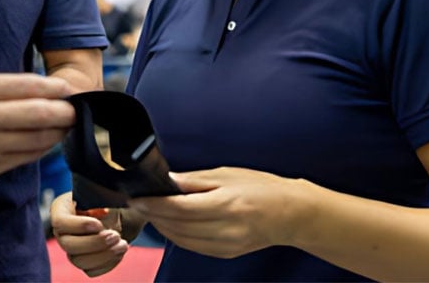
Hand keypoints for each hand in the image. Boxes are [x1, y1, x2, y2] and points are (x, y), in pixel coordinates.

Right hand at [0, 72, 73, 192]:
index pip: (30, 84)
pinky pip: (27, 157)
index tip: (69, 90)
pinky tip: (44, 143)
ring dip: (57, 133)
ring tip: (63, 127)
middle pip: (42, 112)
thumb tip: (44, 91)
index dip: (56, 89)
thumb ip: (2, 89)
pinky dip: (41, 149)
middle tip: (75, 111)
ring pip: (39, 138)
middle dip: (66, 112)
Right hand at [49, 192, 128, 276]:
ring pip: (79, 261)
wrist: (126, 210)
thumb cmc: (113, 198)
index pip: (60, 222)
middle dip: (93, 243)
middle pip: (68, 245)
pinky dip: (108, 263)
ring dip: (103, 255)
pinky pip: (91, 270)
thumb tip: (104, 209)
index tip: (99, 224)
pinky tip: (120, 251)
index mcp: (62, 209)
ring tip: (122, 244)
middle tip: (115, 235)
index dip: (78, 226)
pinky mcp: (86, 261)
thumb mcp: (106, 194)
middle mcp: (64, 230)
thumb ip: (100, 198)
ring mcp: (73, 248)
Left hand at [130, 167, 304, 258]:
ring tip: (150, 213)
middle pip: (177, 225)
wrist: (290, 213)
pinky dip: (177, 236)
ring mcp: (226, 244)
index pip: (179, 208)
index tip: (137, 198)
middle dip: (153, 215)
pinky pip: (193, 247)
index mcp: (226, 204)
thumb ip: (195, 180)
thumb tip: (168, 181)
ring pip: (182, 240)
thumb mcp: (227, 175)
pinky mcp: (226, 253)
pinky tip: (170, 225)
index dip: (154, 204)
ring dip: (162, 227)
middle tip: (138, 203)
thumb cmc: (261, 188)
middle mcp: (225, 229)